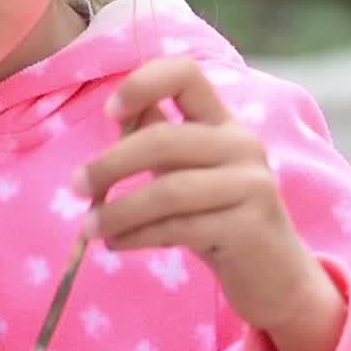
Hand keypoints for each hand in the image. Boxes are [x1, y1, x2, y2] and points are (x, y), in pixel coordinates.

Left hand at [74, 58, 341, 335]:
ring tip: (89, 228)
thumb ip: (156, 139)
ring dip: (117, 211)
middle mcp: (242, 144)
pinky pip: (179, 228)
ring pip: (168, 191)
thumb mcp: (186, 172)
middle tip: (76, 187)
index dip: (142, 83)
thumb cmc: (216, 217)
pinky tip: (116, 244)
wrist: (273, 275)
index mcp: (222, 122)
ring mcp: (251, 185)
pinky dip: (137, 237)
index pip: (186, 74)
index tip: (109, 112)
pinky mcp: (249, 227)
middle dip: (109, 165)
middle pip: (163, 140)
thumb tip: (115, 112)